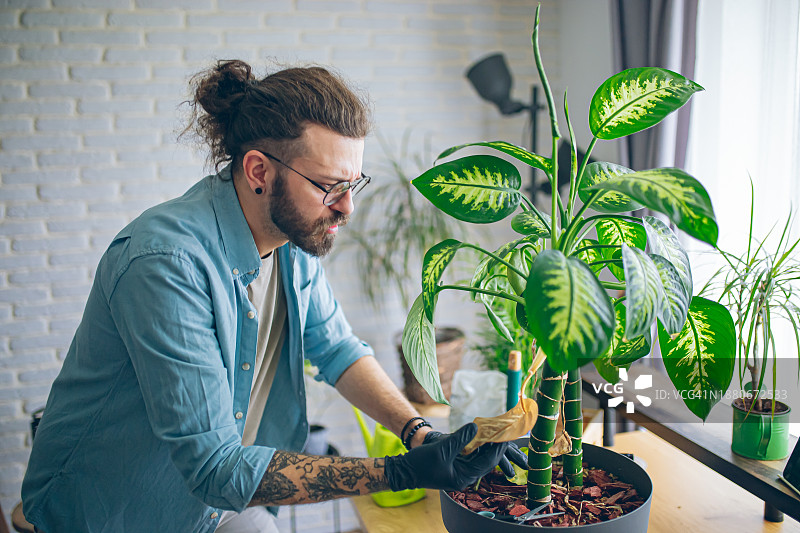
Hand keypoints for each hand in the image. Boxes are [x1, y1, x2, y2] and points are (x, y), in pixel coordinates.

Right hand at [384, 423, 507, 491]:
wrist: (403, 471)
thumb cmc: (421, 463)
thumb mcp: (442, 449)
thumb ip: (460, 438)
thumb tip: (476, 427)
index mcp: (464, 477)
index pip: (488, 462)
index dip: (498, 448)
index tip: (505, 435)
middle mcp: (465, 477)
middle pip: (486, 461)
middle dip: (495, 446)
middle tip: (503, 431)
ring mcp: (460, 473)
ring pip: (479, 459)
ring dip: (486, 446)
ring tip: (495, 432)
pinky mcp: (454, 467)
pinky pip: (470, 457)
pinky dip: (476, 447)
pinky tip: (480, 436)